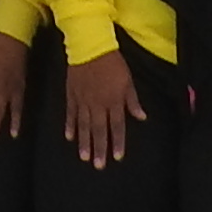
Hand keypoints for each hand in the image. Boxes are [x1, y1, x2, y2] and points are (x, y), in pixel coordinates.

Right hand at [63, 43, 141, 167]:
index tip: (117, 157)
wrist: (90, 45)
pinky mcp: (72, 94)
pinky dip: (70, 125)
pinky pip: (70, 112)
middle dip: (99, 148)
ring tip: (84, 157)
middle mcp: (98, 104)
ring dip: (84, 142)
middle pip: (99, 129)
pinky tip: (69, 137)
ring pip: (84, 125)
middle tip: (98, 165)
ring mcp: (83, 100)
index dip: (118, 142)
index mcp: (114, 100)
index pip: (117, 125)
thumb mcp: (128, 80)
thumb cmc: (113, 63)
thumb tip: (142, 117)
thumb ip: (133, 100)